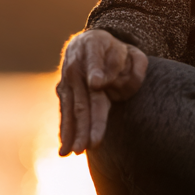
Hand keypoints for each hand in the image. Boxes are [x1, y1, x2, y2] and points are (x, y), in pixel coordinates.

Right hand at [56, 28, 147, 154]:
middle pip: (85, 96)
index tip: (96, 83)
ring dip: (74, 131)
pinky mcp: (63, 91)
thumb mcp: (131, 51)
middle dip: (87, 121)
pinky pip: (65, 113)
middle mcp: (77, 64)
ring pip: (73, 109)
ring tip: (76, 151)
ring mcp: (67, 80)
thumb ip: (132, 65)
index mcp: (94, 46)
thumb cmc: (116, 51)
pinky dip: (65, 130)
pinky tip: (64, 148)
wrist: (87, 43)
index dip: (97, 70)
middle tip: (91, 143)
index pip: (96, 59)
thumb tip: (102, 84)